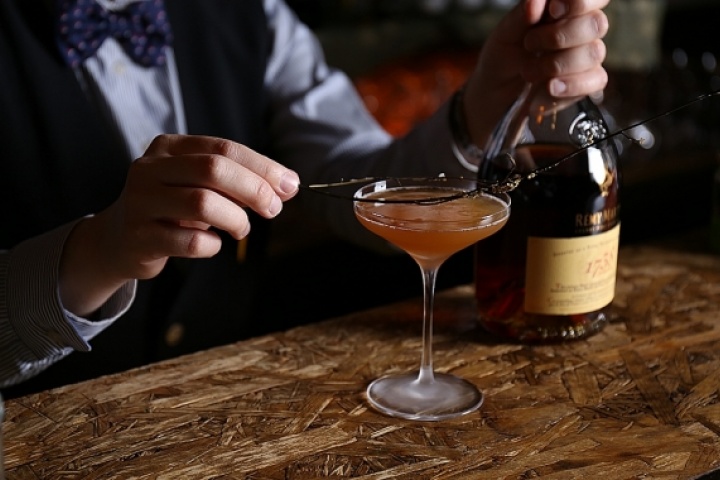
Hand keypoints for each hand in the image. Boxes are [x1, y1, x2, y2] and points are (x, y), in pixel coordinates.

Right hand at [59, 134, 299, 315]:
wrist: (118, 240)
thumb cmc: (171, 210)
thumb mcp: (200, 186)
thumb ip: (239, 182)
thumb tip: (287, 186)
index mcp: (169, 147)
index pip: (224, 149)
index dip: (263, 167)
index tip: (290, 186)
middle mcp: (150, 169)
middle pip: (214, 170)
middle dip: (254, 190)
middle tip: (273, 209)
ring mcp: (140, 202)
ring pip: (203, 203)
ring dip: (236, 220)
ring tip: (241, 229)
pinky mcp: (140, 237)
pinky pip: (191, 241)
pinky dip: (213, 245)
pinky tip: (212, 243)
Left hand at [464, 0, 610, 145]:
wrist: (498, 91)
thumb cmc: (505, 55)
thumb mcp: (505, 32)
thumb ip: (522, 14)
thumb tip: (535, 4)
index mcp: (567, 9)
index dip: (579, 1)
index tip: (553, 11)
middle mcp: (583, 30)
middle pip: (596, 23)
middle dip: (558, 36)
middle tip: (529, 44)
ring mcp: (588, 57)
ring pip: (594, 53)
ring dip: (556, 64)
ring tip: (528, 71)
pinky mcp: (588, 83)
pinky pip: (596, 80)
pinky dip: (571, 84)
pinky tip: (550, 87)